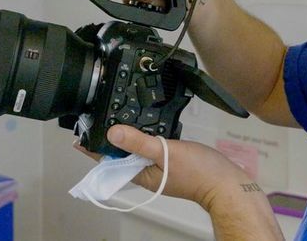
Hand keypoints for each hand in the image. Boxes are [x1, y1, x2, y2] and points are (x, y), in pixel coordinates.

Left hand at [74, 124, 250, 210]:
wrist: (226, 183)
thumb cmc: (199, 172)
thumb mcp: (164, 152)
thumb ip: (138, 142)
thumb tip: (113, 133)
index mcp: (140, 174)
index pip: (109, 161)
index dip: (94, 148)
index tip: (80, 137)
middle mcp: (147, 173)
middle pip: (120, 156)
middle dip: (108, 141)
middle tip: (96, 124)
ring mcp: (159, 169)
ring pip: (136, 152)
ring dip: (126, 139)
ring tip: (116, 123)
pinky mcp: (172, 163)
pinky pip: (151, 150)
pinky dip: (145, 139)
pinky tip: (147, 129)